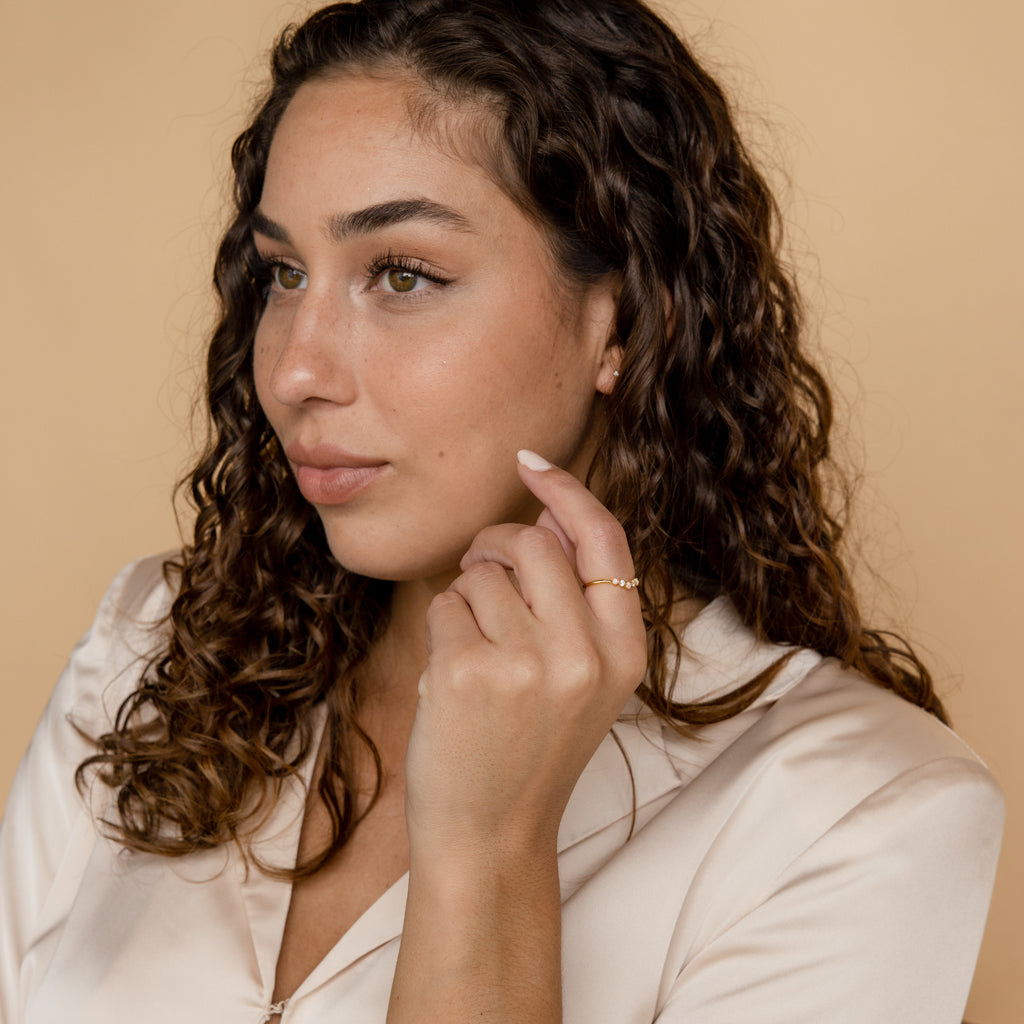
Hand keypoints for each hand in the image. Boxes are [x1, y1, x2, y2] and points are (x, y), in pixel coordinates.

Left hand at [403, 449, 647, 860]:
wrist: (490, 834)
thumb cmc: (528, 749)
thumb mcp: (581, 678)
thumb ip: (572, 597)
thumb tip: (549, 513)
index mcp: (625, 652)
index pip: (604, 540)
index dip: (567, 493)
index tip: (532, 463)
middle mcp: (587, 654)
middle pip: (534, 543)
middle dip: (497, 546)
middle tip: (482, 576)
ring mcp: (530, 664)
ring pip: (483, 572)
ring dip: (466, 598)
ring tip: (474, 652)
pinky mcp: (470, 671)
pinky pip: (446, 603)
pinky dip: (441, 627)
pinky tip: (451, 675)